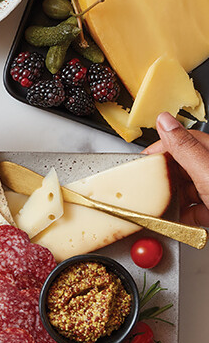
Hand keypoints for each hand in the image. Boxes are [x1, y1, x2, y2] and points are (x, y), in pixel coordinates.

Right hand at [143, 112, 208, 226]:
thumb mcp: (207, 172)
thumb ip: (184, 147)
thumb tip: (165, 120)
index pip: (181, 141)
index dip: (158, 150)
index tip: (142, 162)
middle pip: (183, 166)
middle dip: (164, 178)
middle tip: (149, 188)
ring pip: (189, 189)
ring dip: (174, 199)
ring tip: (162, 207)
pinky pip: (197, 210)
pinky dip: (185, 217)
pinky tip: (179, 222)